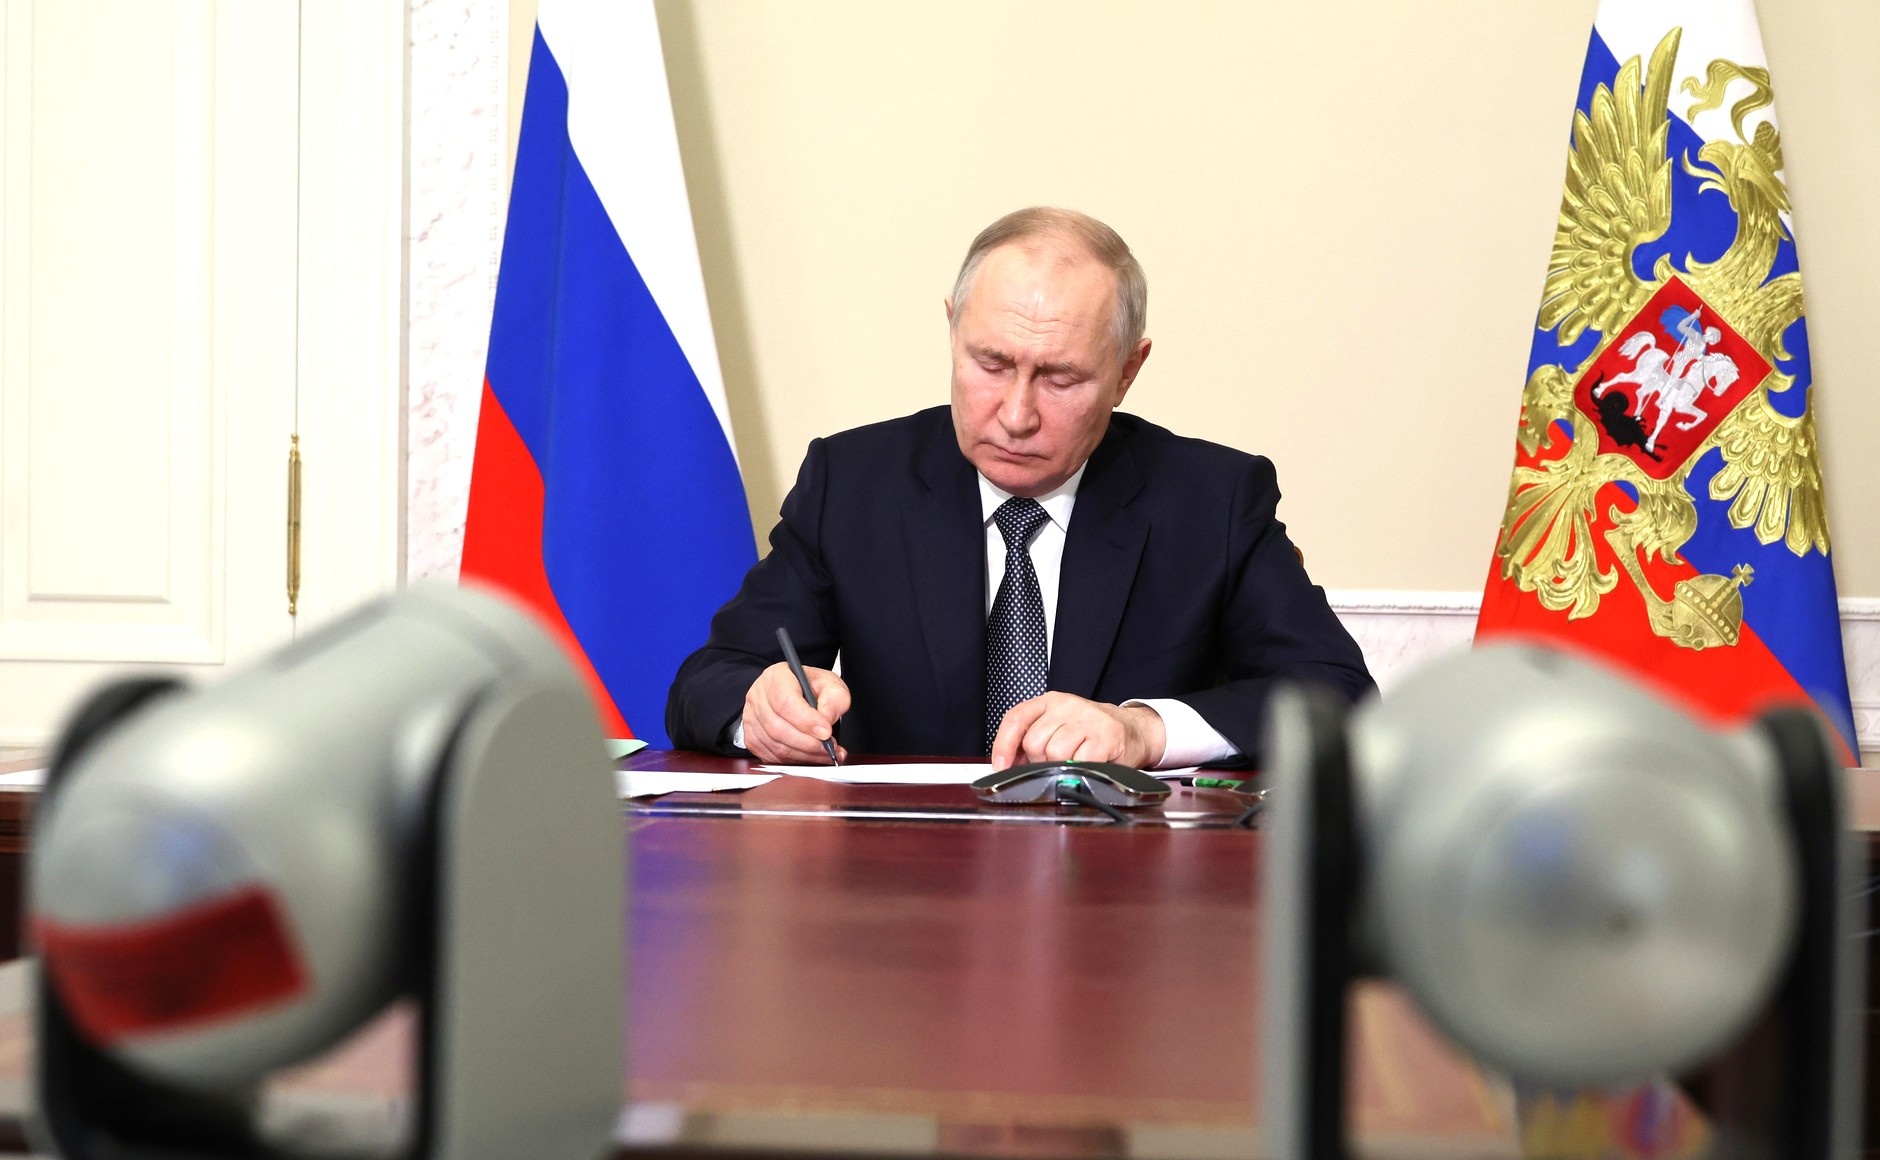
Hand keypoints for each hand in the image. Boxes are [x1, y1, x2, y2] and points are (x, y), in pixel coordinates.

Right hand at [741, 662, 850, 763]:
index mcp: (776, 677)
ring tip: (825, 753)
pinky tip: (810, 756)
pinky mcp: (751, 737)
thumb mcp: (831, 684)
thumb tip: (825, 722)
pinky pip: (770, 756)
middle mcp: (758, 696)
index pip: (785, 701)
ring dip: (804, 754)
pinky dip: (793, 760)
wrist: (796, 691)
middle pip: (777, 727)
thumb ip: (834, 700)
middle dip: (807, 743)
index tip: (826, 732)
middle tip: (829, 747)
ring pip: (775, 745)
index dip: (806, 721)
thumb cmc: (811, 687)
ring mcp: (751, 717)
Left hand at [989, 693, 1165, 770]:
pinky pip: (1080, 762)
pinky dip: (1080, 770)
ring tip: (1074, 762)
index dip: (1004, 745)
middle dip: (1039, 761)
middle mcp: (1067, 705)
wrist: (1134, 730)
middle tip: (1054, 763)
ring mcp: (1087, 718)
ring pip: (1055, 752)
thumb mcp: (1058, 728)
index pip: (1016, 718)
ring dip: (1061, 767)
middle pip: (1034, 741)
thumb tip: (1007, 765)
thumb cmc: (1091, 733)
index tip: (1001, 766)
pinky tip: (1088, 764)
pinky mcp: (1106, 736)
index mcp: (1050, 702)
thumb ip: (1031, 741)